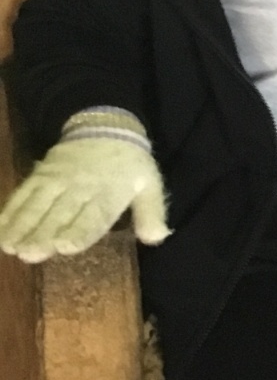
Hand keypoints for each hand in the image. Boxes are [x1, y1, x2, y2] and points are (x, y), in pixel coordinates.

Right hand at [0, 110, 169, 263]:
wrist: (106, 125)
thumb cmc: (130, 163)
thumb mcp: (150, 184)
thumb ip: (152, 212)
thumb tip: (157, 237)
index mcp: (109, 193)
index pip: (93, 215)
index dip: (79, 231)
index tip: (64, 246)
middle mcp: (81, 187)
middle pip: (60, 213)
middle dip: (43, 234)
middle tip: (28, 254)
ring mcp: (57, 179)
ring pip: (37, 204)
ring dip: (22, 225)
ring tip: (9, 247)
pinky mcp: (40, 174)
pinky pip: (23, 193)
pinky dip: (10, 211)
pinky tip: (0, 229)